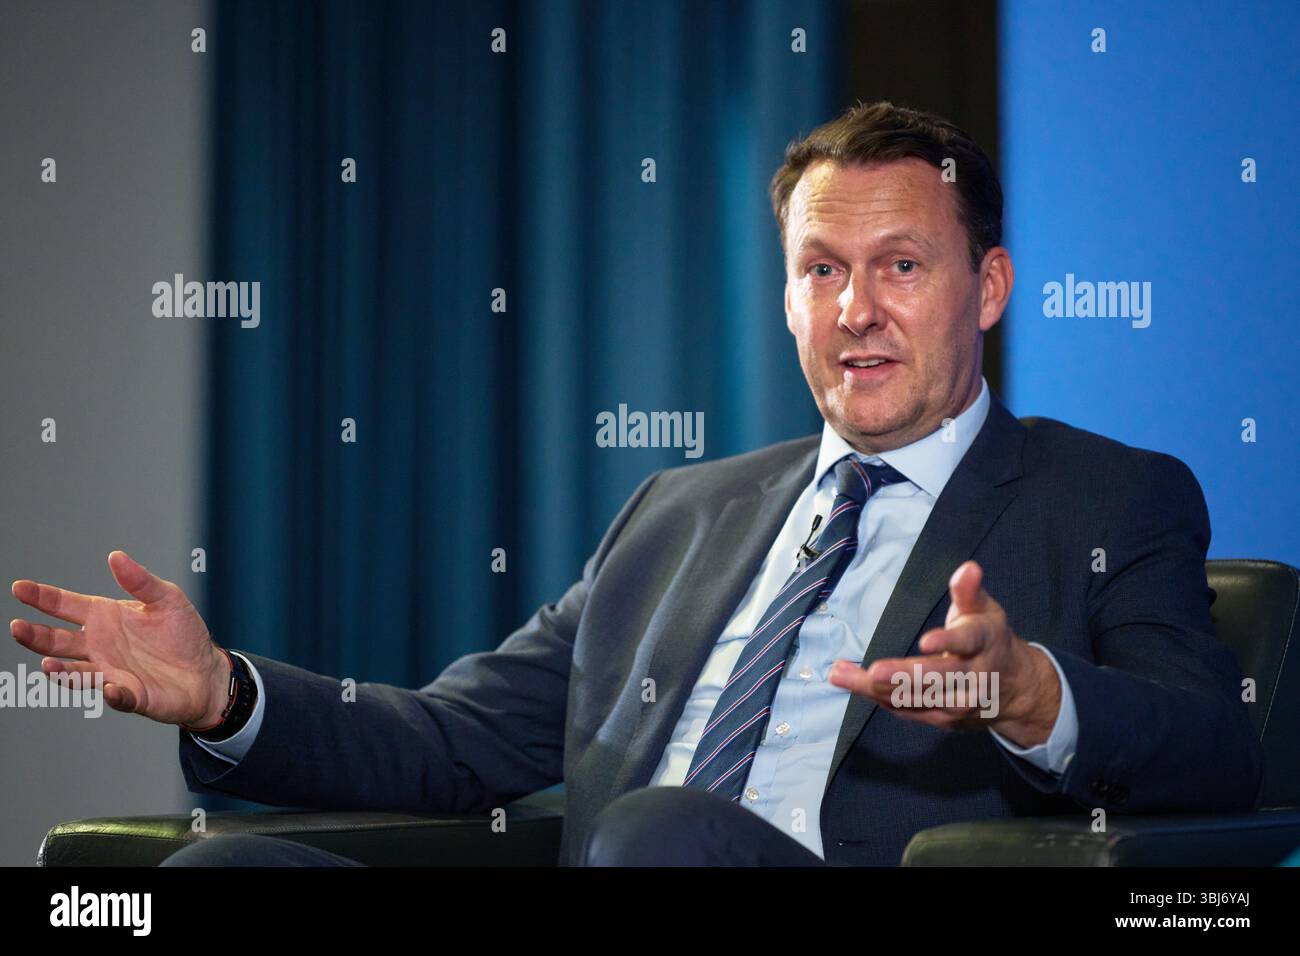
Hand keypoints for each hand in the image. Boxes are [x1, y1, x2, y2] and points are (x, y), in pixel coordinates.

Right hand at [10, 551, 229, 726]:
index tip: (19, 588)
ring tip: (48, 663)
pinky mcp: (130, 695)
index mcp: (105, 617)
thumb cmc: (183, 634)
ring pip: (75, 672)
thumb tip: (116, 556)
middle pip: (57, 641)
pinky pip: (116, 697)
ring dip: (60, 670)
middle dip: (35, 635)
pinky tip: (111, 688)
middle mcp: (99, 646)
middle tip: (17, 627)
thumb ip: (141, 580)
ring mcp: (110, 672)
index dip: (42, 597)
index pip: (65, 605)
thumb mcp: (167, 599)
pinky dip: (112, 694)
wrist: (206, 671)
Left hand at [828, 560, 1060, 746]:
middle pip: (936, 678)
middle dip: (902, 675)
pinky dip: (878, 697)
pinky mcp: (942, 719)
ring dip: (875, 688)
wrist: (1013, 689)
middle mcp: (973, 677)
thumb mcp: (985, 611)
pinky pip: (907, 710)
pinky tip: (854, 684)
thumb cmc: (989, 641)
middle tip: (872, 670)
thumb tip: (968, 567)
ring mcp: (958, 703)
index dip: (947, 641)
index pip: (967, 641)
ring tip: (841, 674)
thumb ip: (968, 591)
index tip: (926, 641)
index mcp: (984, 643)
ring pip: (914, 697)